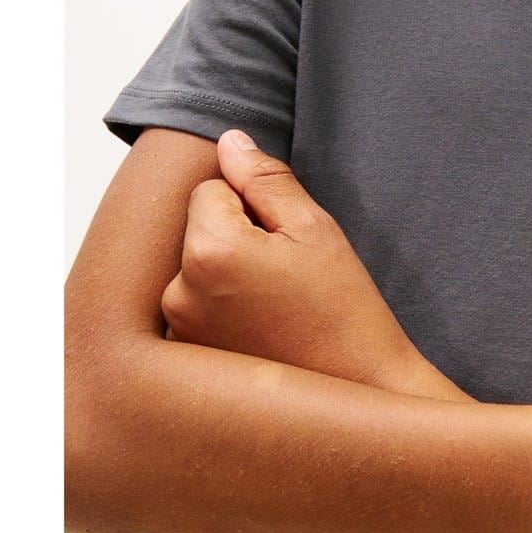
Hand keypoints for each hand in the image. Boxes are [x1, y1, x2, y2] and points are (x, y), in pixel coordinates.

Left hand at [160, 129, 444, 394]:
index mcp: (210, 250)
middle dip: (233, 238)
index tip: (287, 242)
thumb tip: (229, 141)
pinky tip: (259, 331)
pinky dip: (218, 309)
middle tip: (283, 276)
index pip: (212, 189)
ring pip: (193, 267)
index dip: (255, 206)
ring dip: (224, 273)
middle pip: (196, 228)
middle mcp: (178, 292)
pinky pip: (192, 307)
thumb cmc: (343, 310)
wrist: (355, 391)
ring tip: (275, 306)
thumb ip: (266, 179)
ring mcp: (176, 330)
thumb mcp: (315, 229)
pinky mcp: (182, 358)